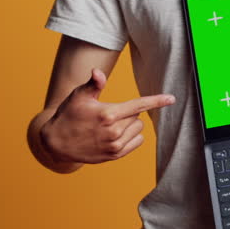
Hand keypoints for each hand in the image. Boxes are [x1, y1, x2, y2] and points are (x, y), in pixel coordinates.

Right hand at [40, 68, 174, 164]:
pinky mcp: (114, 156)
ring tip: (110, 125)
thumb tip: (98, 72)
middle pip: (137, 117)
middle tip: (109, 113)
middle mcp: (113, 131)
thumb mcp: (79, 96)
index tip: (171, 99)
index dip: (156, 101)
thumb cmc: (69, 114)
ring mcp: (115, 145)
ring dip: (130, 125)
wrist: (58, 142)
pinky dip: (131, 137)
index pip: (138, 105)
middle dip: (128, 113)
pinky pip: (137, 142)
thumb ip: (93, 84)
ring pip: (138, 129)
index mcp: (107, 114)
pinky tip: (115, 135)